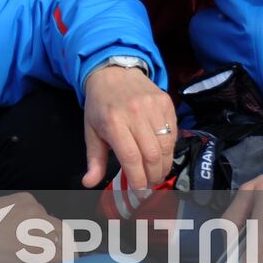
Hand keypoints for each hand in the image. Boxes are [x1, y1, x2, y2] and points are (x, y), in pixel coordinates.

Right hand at [0, 192, 60, 262]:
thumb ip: (17, 221)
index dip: (51, 234)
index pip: (49, 218)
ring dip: (61, 256)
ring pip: (63, 244)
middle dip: (62, 245)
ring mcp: (38, 229)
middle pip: (61, 229)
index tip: (48, 246)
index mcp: (26, 199)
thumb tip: (27, 239)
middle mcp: (36, 211)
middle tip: (60, 259)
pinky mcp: (37, 249)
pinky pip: (59, 258)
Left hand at [81, 64, 176, 188]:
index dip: (137, 178)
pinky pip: (174, 133)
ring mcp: (153, 106)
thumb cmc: (100, 105)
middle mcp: (135, 113)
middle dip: (153, 176)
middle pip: (152, 155)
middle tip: (149, 183)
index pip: (131, 157)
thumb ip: (94, 159)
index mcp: (113, 122)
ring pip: (167, 146)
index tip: (138, 190)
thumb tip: (89, 183)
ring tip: (156, 172)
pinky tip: (161, 153)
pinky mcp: (166, 102)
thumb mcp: (91, 131)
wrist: (113, 72)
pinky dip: (170, 148)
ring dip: (164, 165)